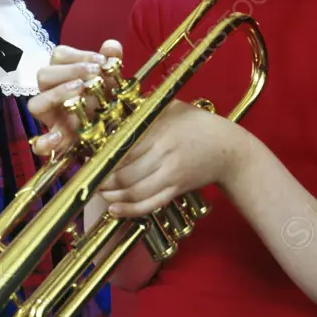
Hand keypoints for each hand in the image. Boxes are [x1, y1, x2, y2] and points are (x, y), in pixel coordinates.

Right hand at [27, 40, 122, 155]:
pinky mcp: (56, 142)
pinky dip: (45, 141)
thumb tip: (111, 45)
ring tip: (79, 93)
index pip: (59, 56)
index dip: (78, 55)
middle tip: (94, 74)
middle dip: (69, 71)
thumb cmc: (107, 101)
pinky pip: (39, 143)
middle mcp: (52, 94)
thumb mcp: (113, 81)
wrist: (116, 134)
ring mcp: (51, 118)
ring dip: (56, 95)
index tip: (100, 61)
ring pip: (35, 104)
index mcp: (64, 75)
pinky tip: (58, 138)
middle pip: (44, 75)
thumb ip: (112, 61)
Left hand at [98, 100, 237, 217]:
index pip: (123, 148)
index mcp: (159, 132)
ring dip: (113, 196)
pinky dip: (130, 210)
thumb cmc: (198, 123)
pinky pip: (150, 204)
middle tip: (88, 179)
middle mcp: (164, 155)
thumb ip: (145, 109)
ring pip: (135, 192)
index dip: (102, 157)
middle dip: (103, 179)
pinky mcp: (176, 189)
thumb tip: (115, 106)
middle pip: (125, 173)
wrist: (229, 148)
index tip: (87, 159)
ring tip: (99, 192)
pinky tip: (115, 210)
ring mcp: (171, 175)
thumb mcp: (172, 108)